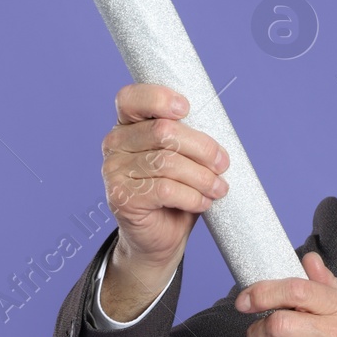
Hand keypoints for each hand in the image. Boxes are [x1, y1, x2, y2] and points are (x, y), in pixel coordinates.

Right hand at [101, 82, 230, 269]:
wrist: (160, 237)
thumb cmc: (176, 193)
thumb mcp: (184, 158)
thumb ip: (189, 138)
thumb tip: (219, 129)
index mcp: (127, 126)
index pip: (131, 99)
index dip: (158, 98)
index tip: (187, 108)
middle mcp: (114, 144)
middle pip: (163, 132)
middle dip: (202, 147)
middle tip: (222, 164)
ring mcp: (113, 171)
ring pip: (168, 163)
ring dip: (202, 177)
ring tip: (218, 188)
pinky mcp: (121, 198)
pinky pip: (165, 190)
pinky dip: (192, 196)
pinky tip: (203, 202)